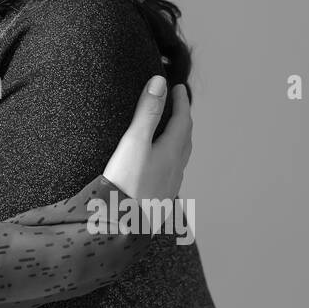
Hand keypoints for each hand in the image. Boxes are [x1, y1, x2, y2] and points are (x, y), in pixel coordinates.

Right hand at [10, 75, 191, 223]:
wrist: (122, 225)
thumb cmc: (126, 183)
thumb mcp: (134, 141)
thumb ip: (147, 111)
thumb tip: (160, 82)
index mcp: (172, 152)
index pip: (183, 120)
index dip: (181, 102)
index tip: (179, 87)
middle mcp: (176, 168)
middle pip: (186, 138)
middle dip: (183, 118)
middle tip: (178, 104)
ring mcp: (169, 185)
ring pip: (181, 156)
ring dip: (179, 138)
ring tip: (171, 130)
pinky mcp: (159, 198)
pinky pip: (172, 170)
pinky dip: (170, 156)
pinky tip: (159, 163)